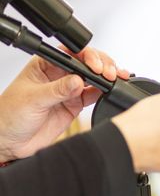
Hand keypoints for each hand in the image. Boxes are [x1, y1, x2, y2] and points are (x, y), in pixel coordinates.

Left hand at [0, 48, 128, 161]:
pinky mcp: (75, 104)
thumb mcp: (33, 99)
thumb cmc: (9, 115)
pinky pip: (94, 95)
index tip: (95, 66)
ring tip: (114, 79)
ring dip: (106, 77)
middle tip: (108, 73)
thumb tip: (78, 80)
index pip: (71, 53)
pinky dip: (104, 92)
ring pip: (94, 77)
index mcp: (45, 65)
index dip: (86, 56)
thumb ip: (58, 90)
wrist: (9, 142)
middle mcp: (59, 74)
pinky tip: (109, 91)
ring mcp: (69, 89)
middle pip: (86, 63)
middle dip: (101, 65)